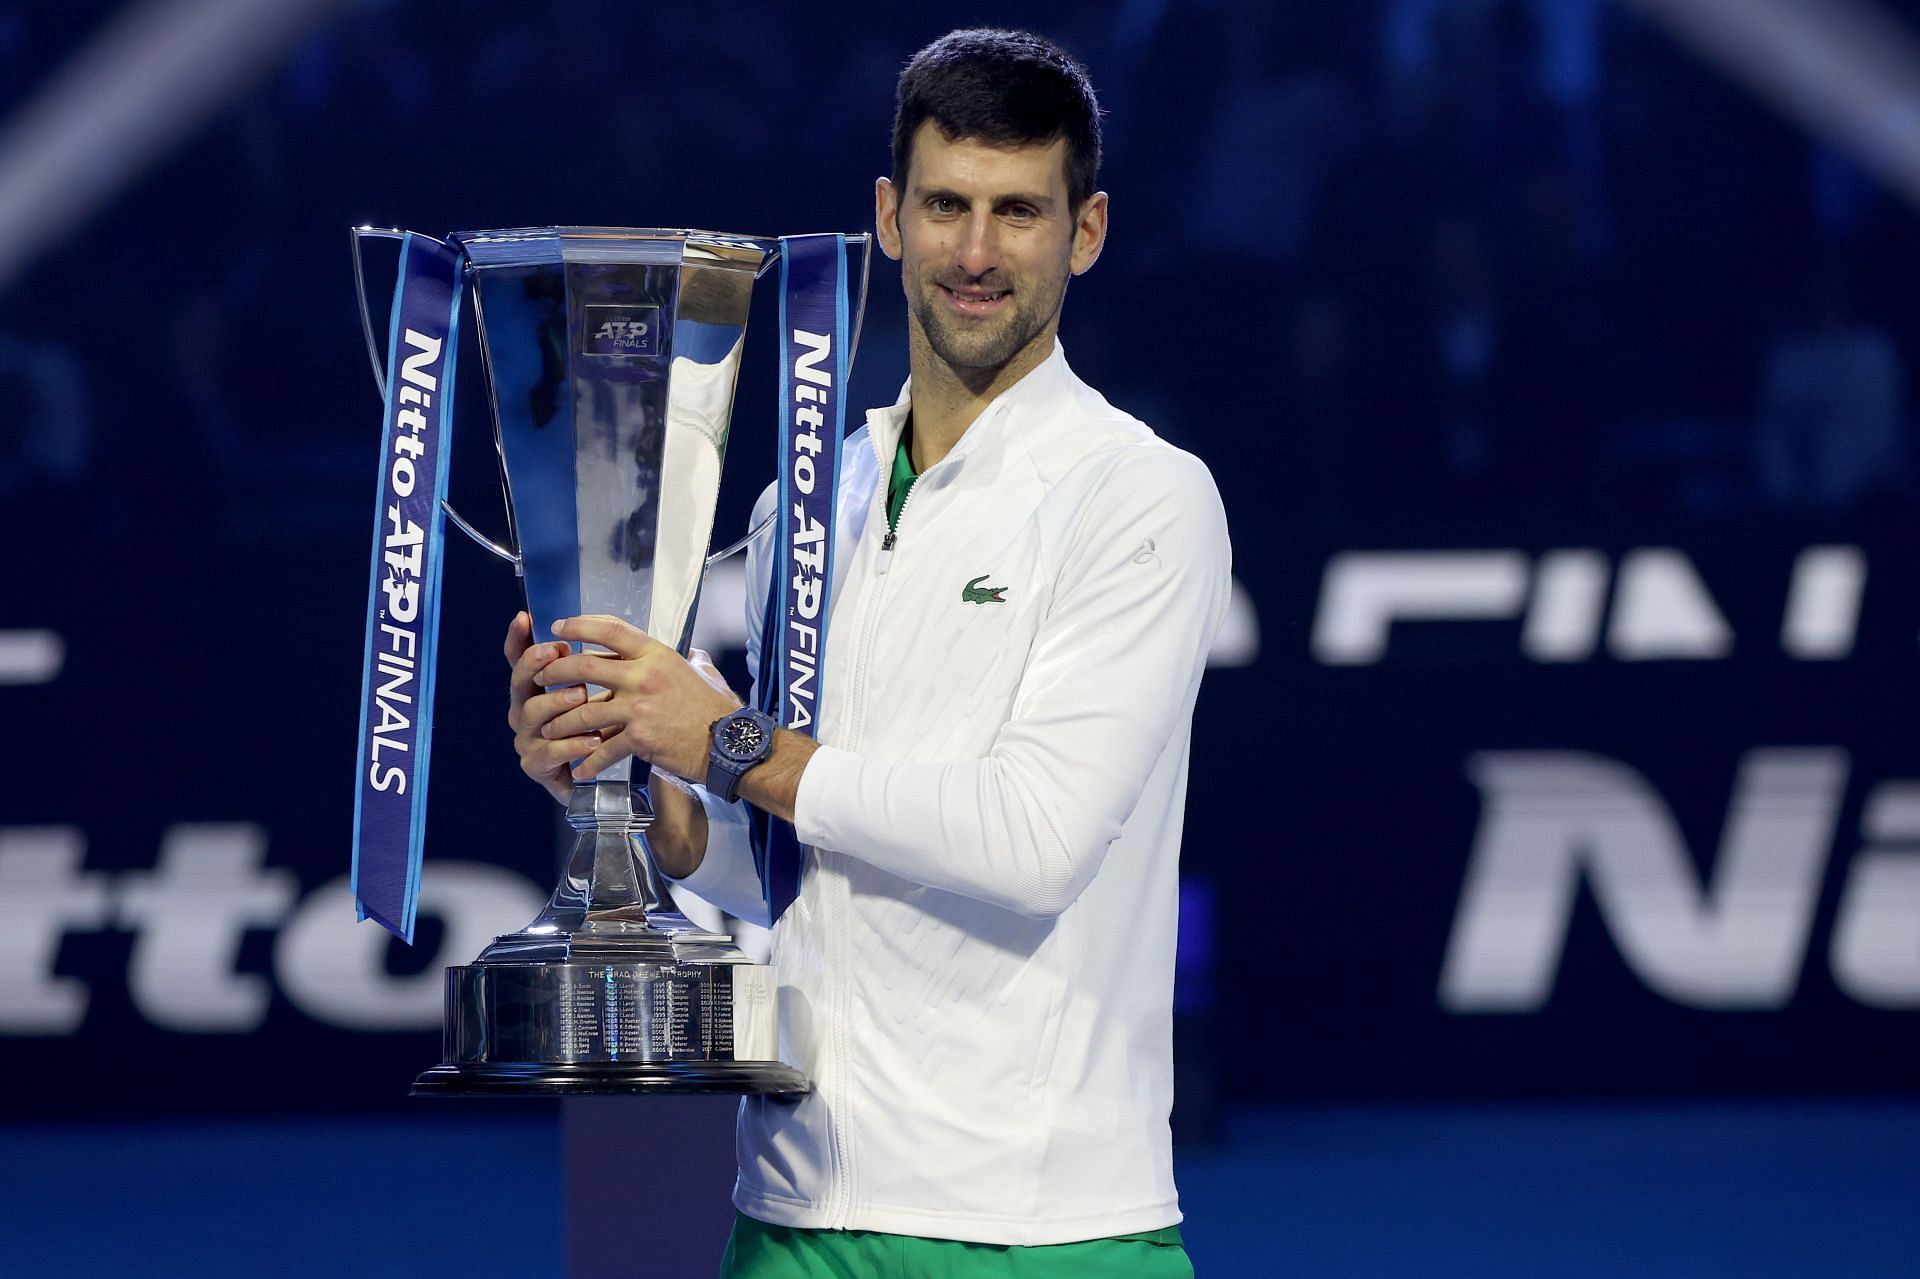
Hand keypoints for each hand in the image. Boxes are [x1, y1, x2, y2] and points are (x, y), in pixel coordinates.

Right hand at [504, 611, 602, 803]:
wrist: (598, 778)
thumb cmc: (593, 729)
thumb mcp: (596, 694)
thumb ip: (589, 666)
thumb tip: (596, 626)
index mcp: (534, 690)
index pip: (517, 660)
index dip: (517, 639)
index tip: (524, 618)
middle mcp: (523, 711)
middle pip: (519, 683)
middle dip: (535, 665)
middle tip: (556, 653)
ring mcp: (526, 739)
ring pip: (532, 715)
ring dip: (557, 702)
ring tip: (582, 696)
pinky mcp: (536, 766)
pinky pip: (550, 752)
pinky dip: (572, 744)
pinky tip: (593, 739)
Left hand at [535, 614, 742, 783]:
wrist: (730, 743)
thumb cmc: (718, 709)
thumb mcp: (704, 672)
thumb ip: (690, 660)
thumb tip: (690, 653)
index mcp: (657, 654)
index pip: (611, 629)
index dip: (579, 625)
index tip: (558, 627)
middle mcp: (645, 675)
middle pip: (585, 665)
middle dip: (555, 671)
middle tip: (541, 677)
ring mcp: (640, 706)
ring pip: (584, 710)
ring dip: (561, 721)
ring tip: (548, 729)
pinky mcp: (640, 736)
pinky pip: (603, 748)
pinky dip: (588, 761)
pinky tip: (579, 769)